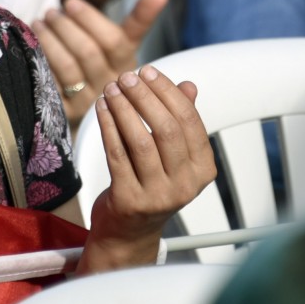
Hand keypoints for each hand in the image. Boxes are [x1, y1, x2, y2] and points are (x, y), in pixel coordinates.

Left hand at [33, 0, 166, 123]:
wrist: (97, 112)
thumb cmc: (107, 64)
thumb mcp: (124, 44)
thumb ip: (140, 18)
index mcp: (128, 66)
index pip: (114, 41)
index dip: (91, 19)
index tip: (70, 2)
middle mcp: (111, 86)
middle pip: (87, 52)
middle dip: (65, 27)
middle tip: (51, 12)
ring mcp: (89, 102)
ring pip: (68, 67)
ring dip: (50, 41)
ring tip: (40, 23)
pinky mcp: (66, 112)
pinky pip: (52, 84)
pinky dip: (42, 61)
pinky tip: (34, 45)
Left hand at [79, 65, 214, 272]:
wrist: (130, 232)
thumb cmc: (152, 183)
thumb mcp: (173, 156)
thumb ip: (181, 121)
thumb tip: (188, 85)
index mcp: (203, 169)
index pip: (189, 120)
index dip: (167, 92)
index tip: (148, 71)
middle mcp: (186, 185)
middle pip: (166, 129)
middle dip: (144, 97)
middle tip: (127, 77)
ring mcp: (158, 196)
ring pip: (140, 141)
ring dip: (123, 109)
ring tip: (111, 89)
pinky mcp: (129, 200)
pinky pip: (116, 154)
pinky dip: (108, 126)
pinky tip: (101, 108)